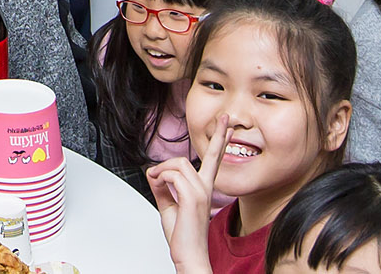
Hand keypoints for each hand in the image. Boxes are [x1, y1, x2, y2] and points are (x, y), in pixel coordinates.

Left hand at [148, 113, 228, 273]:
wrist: (189, 256)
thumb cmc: (183, 238)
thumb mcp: (169, 208)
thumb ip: (163, 190)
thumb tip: (154, 175)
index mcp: (203, 189)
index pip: (213, 161)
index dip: (220, 141)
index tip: (227, 127)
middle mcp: (205, 188)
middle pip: (203, 157)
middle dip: (205, 143)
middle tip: (217, 126)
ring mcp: (200, 192)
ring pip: (179, 163)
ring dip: (162, 170)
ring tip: (155, 182)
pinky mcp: (192, 198)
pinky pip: (172, 176)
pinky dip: (160, 179)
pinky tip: (157, 187)